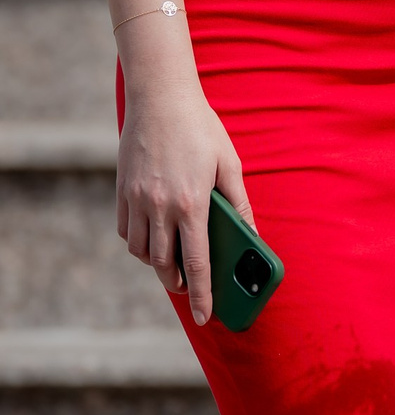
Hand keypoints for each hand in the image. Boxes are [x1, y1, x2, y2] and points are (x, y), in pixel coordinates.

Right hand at [117, 77, 252, 326]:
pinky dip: (137, 242)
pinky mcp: (121, 190)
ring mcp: (136, 199)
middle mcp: (160, 206)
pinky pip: (125, 230)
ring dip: (156, 264)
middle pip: (163, 264)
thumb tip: (251, 236)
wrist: (159, 97)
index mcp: (193, 204)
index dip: (201, 294)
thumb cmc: (201, 129)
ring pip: (140, 251)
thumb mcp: (230, 164)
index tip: (204, 317)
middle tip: (187, 290)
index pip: (197, 263)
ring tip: (172, 263)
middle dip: (176, 284)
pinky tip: (152, 237)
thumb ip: (239, 204)